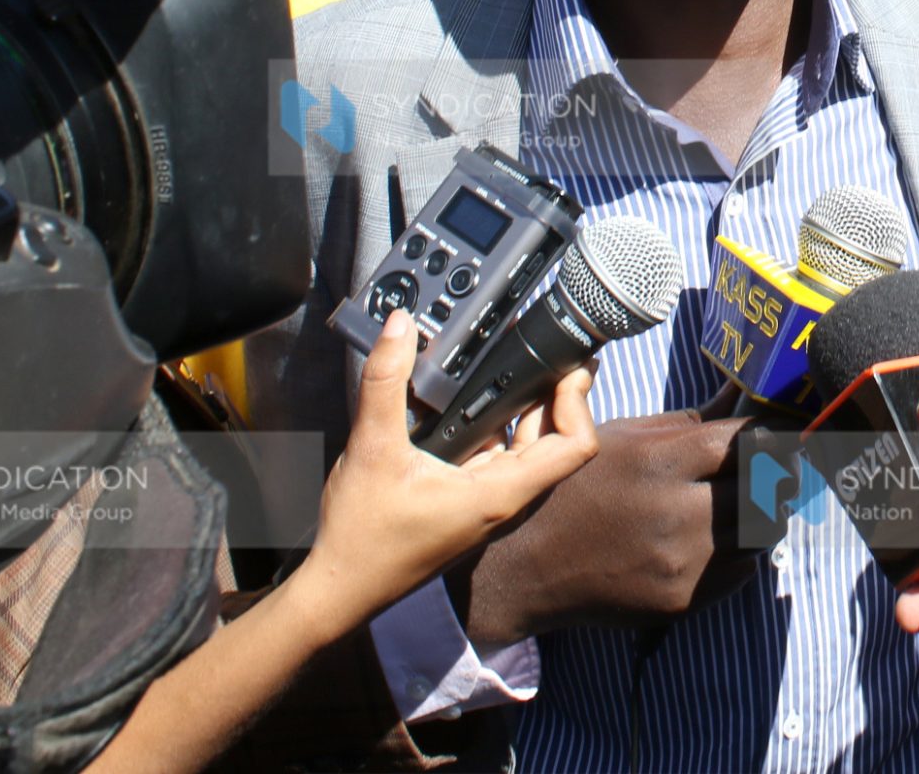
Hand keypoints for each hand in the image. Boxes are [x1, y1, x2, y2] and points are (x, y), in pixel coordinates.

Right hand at [285, 311, 597, 638]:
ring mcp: (489, 509)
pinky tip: (472, 407)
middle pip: (555, 443)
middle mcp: (505, 504)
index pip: (575, 448)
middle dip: (556, 398)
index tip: (566, 367)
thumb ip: (385, 382)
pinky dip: (499, 432)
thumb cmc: (361, 536)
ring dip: (527, 413)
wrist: (339, 591)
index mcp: (500, 495)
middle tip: (545, 353)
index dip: (579, 403)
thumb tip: (400, 326)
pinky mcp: (470, 509)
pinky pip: (501, 463)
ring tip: (512, 369)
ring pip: (527, 453)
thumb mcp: (373, 448)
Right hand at [460, 395, 754, 643]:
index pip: (744, 442)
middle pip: (764, 487)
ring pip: (762, 531)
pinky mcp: (683, 600)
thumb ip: (690, 420)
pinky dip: (743, 550)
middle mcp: (673, 514)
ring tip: (749, 500)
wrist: (527, 567)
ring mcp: (681, 563)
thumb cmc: (575, 489)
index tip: (777, 432)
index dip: (768, 435)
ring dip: (765, 512)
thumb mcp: (622, 438)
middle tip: (777, 466)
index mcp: (656, 462)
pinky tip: (721, 536)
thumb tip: (742, 392)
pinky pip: (743, 570)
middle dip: (776, 473)